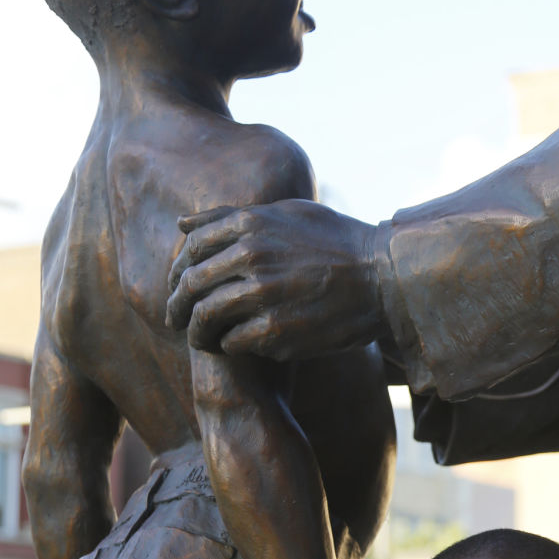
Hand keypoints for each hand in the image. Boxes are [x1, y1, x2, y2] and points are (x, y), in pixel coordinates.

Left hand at [166, 201, 382, 360]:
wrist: (383, 277)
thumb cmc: (336, 241)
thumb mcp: (286, 212)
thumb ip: (233, 217)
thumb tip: (183, 224)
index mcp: (251, 224)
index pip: (191, 248)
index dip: (177, 271)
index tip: (178, 286)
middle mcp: (251, 256)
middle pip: (189, 284)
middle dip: (176, 306)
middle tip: (175, 320)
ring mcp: (262, 295)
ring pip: (204, 317)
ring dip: (196, 333)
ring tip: (201, 339)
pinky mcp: (276, 331)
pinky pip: (232, 342)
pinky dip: (229, 346)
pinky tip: (237, 345)